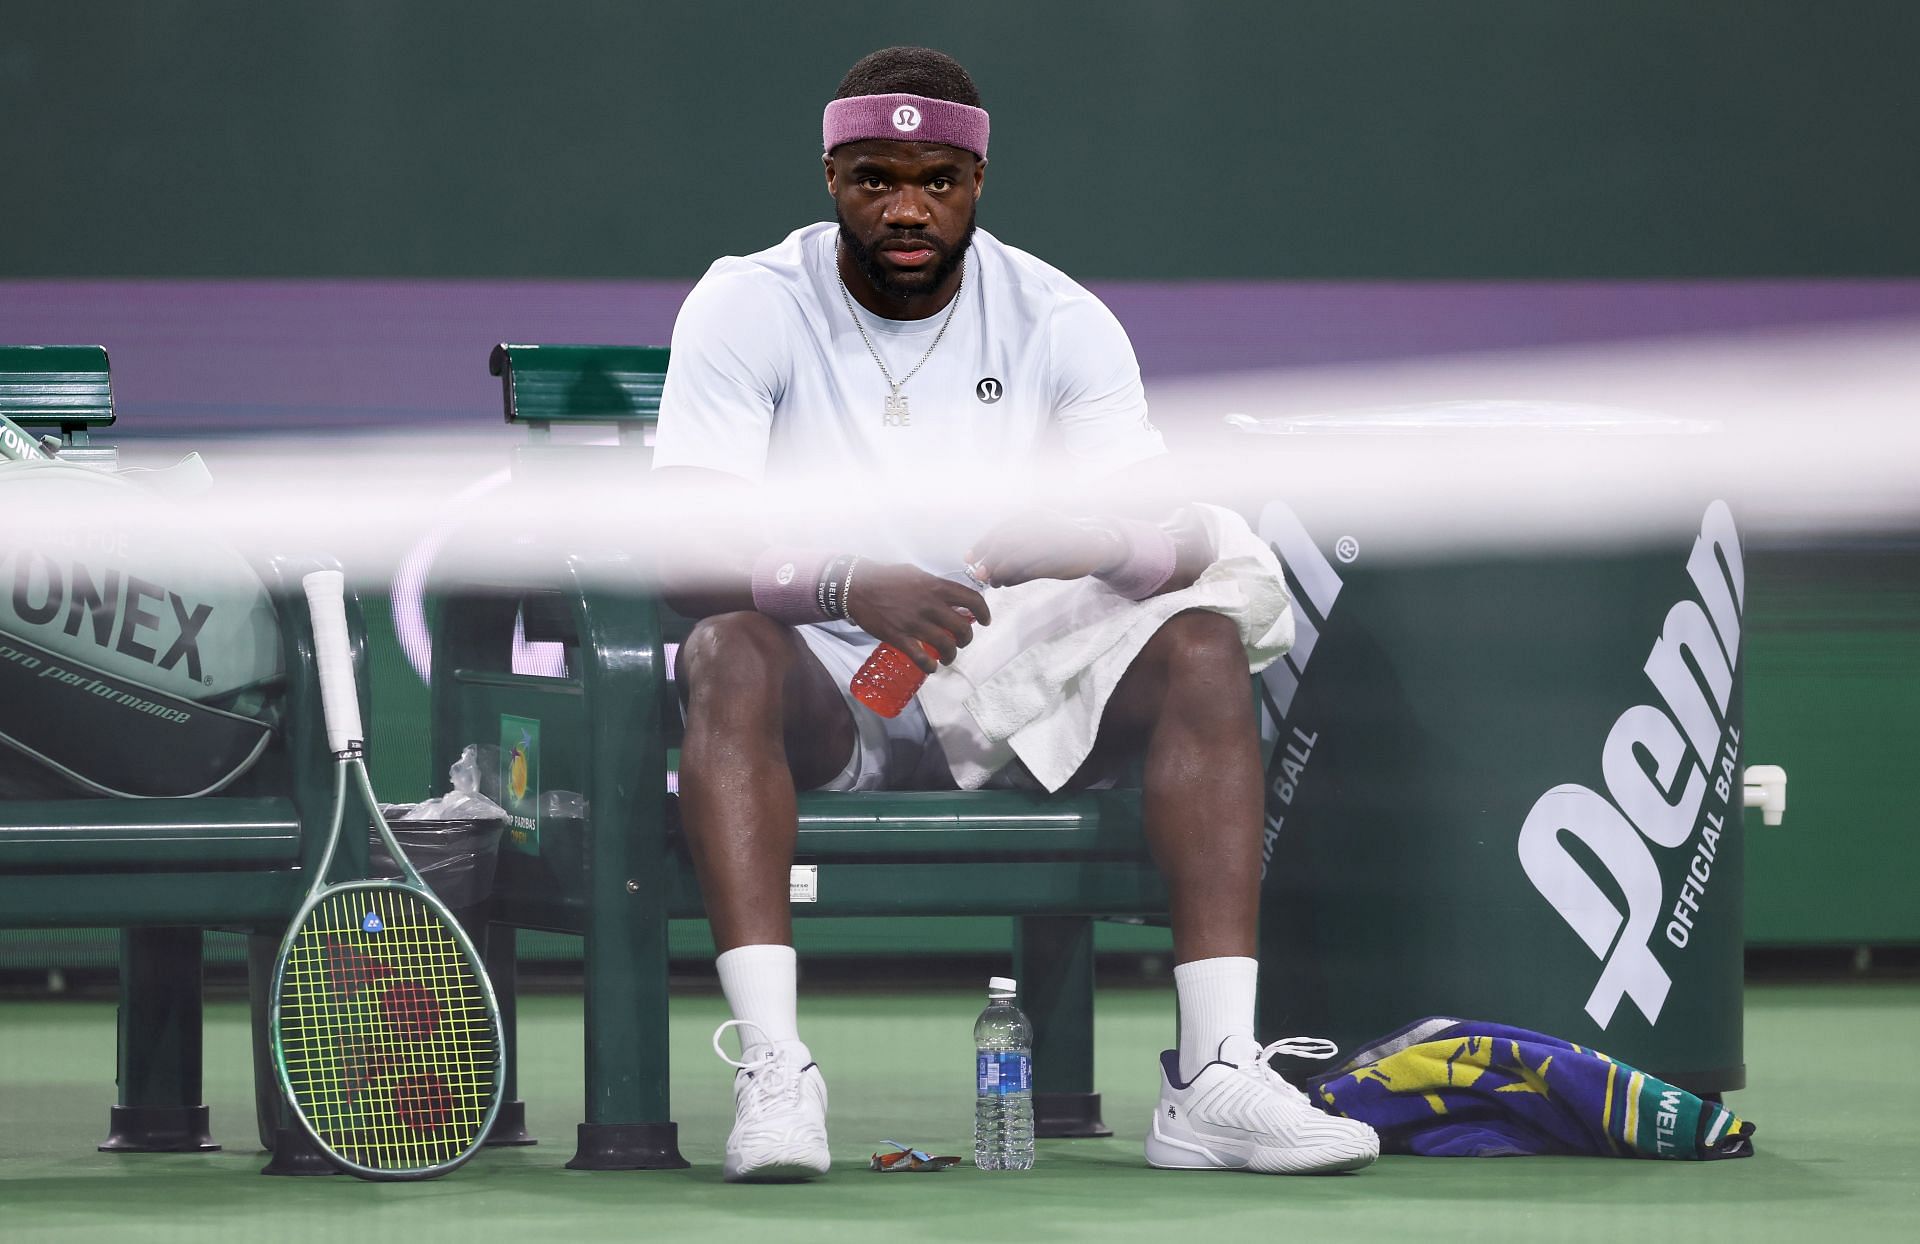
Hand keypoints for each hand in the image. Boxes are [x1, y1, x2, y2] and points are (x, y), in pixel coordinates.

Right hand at [844, 561, 991, 673]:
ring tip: (947, 658)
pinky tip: (931, 668)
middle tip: (961, 642)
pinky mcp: (899, 637)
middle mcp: (929, 605)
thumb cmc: (884, 578)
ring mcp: (914, 622)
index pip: (972, 599)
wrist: (856, 587)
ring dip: (951, 655)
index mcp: (935, 587)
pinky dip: (930, 667)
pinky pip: (921, 658)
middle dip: (966, 639)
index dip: (984, 612)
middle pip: (963, 628)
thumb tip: (947, 594)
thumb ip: (932, 584)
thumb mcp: (914, 573)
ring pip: (946, 645)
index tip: (985, 621)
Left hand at [965, 512, 1122, 587]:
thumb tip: (980, 559)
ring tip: (994, 581)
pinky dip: (1015, 578)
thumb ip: (1011, 545)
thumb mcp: (1035, 537)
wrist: (1096, 544)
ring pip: (1016, 560)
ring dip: (1000, 573)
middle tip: (980, 574)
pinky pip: (1030, 571)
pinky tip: (1008, 583)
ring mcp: (1050, 542)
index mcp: (1032, 516)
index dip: (982, 544)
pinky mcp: (1059, 559)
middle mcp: (1040, 525)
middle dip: (989, 561)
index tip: (969, 558)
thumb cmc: (1060, 541)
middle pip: (1005, 545)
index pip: (1000, 530)